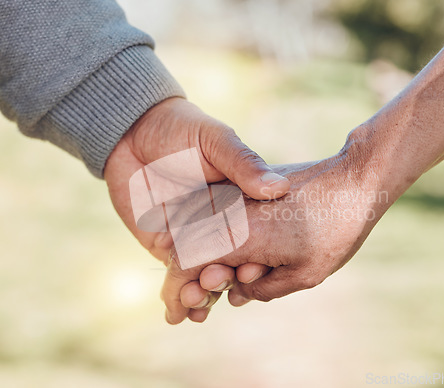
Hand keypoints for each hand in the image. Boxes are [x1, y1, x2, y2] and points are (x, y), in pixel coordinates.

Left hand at [103, 97, 289, 321]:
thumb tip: (277, 188)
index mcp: (240, 201)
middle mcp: (219, 223)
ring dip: (205, 294)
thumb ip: (243, 163)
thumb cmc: (179, 128)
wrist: (131, 132)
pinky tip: (184, 312)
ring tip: (198, 304)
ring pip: (205, 274)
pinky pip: (177, 276)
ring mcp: (192, 237)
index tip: (252, 270)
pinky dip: (182, 296)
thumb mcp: (216, 140)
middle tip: (216, 284)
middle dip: (226, 280)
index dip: (256, 257)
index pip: (256, 238)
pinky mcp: (165, 246)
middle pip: (231, 262)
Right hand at [164, 133, 393, 317]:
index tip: (175, 315)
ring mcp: (236, 197)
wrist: (353, 179)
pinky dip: (213, 243)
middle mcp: (228, 211)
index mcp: (238, 234)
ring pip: (200, 233)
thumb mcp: (304, 274)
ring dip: (197, 263)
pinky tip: (230, 261)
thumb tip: (235, 295)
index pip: (185, 266)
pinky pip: (217, 218)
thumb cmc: (335, 228)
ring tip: (214, 289)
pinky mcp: (246, 190)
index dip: (175, 294)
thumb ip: (261, 289)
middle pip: (186, 250)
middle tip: (196, 307)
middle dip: (184, 282)